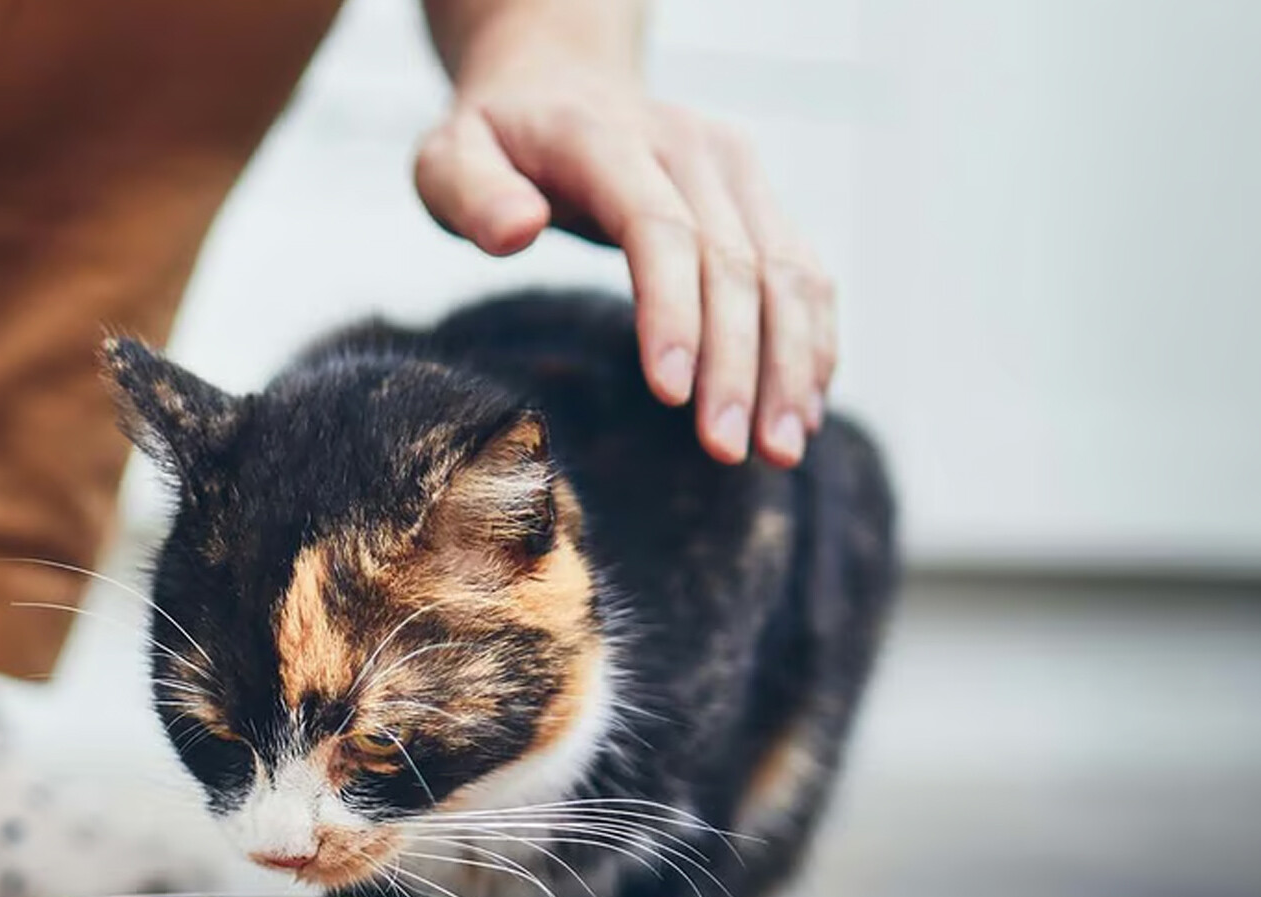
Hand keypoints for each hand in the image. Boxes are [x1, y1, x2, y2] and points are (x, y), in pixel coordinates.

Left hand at [415, 67, 835, 466]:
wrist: (557, 82)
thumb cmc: (494, 141)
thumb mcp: (448, 156)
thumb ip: (470, 193)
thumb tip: (517, 230)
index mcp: (606, 138)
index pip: (658, 228)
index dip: (673, 313)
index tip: (671, 395)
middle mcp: (686, 146)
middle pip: (732, 261)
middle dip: (737, 363)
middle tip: (727, 450)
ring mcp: (732, 168)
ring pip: (785, 269)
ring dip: (790, 363)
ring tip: (781, 449)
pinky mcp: (756, 195)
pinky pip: (803, 269)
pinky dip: (811, 339)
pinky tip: (803, 407)